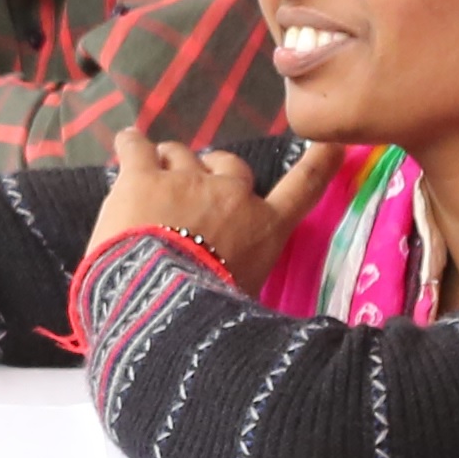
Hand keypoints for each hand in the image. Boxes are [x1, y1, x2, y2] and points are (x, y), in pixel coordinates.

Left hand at [91, 135, 324, 296]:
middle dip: (212, 175)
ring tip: (151, 190)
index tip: (331, 145)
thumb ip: (247, 275)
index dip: (319, 162)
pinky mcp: (142, 177)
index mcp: (264, 228)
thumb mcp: (247, 298)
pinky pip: (136, 147)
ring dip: (168, 166)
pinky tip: (127, 145)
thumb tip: (239, 287)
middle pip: (228, 166)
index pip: (303, 188)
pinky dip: (131, 144)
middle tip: (191, 200)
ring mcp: (186, 180)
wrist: (162, 304)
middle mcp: (232, 195)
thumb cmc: (208, 312)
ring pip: (180, 154)